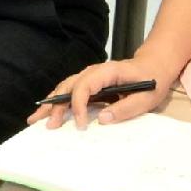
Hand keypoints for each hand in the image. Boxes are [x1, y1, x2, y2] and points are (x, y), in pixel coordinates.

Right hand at [33, 56, 175, 127]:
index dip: (78, 105)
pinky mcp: (90, 83)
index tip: (80, 125)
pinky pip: (70, 91)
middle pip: (68, 86)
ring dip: (51, 103)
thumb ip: (126, 108)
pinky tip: (49, 111)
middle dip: (55, 105)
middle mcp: (94, 72)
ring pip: (65, 87)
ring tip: (36, 118)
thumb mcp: (147, 98)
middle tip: (47, 125)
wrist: (155, 65)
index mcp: (107, 72)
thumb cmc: (153, 80)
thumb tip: (101, 118)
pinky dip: (58, 101)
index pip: (84, 86)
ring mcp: (90, 76)